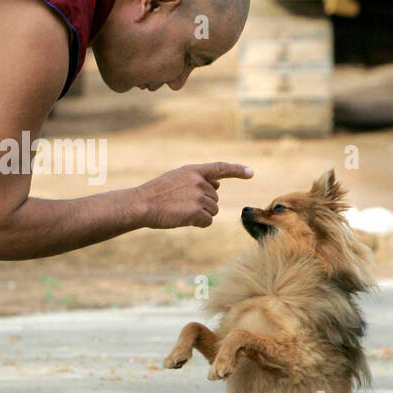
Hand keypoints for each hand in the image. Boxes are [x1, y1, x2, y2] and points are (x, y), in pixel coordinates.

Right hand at [133, 162, 253, 229]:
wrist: (141, 204)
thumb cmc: (156, 194)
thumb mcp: (176, 179)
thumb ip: (197, 180)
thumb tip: (218, 186)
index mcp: (193, 170)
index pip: (220, 168)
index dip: (237, 170)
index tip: (251, 173)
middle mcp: (199, 181)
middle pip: (215, 199)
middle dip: (203, 205)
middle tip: (181, 205)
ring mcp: (198, 196)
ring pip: (212, 211)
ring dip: (200, 215)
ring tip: (180, 211)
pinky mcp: (196, 211)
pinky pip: (207, 221)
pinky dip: (198, 224)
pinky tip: (183, 219)